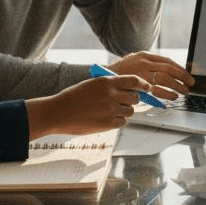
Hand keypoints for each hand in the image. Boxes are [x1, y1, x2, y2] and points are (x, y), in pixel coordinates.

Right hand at [28, 74, 152, 137]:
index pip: (134, 80)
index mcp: (107, 81)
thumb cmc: (72, 98)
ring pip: (130, 111)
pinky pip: (122, 122)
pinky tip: (105, 119)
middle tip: (124, 102)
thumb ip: (109, 85)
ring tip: (109, 111)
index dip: (143, 84)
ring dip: (124, 111)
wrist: (58, 112)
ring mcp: (111, 109)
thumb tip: (126, 88)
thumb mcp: (92, 84)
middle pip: (135, 97)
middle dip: (132, 100)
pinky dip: (117, 121)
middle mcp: (111, 94)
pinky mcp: (108, 123)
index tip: (147, 87)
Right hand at [108, 51, 194, 100]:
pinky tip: (173, 96)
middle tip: (190, 83)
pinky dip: (167, 94)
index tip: (186, 74)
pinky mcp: (138, 85)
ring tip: (184, 91)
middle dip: (182, 77)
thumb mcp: (132, 63)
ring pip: (165, 79)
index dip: (179, 68)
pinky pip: (157, 90)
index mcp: (143, 55)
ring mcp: (140, 73)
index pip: (167, 60)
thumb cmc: (117, 74)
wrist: (100, 80)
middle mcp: (143, 62)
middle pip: (169, 69)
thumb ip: (146, 65)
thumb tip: (165, 71)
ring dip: (177, 86)